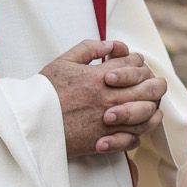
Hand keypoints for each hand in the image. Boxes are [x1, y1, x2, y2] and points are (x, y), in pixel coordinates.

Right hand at [44, 39, 169, 157]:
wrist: (31, 124)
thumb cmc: (45, 93)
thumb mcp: (64, 62)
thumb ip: (89, 48)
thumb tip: (112, 44)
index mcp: (101, 77)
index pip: (136, 64)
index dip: (137, 62)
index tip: (133, 65)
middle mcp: (110, 98)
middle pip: (151, 89)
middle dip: (155, 83)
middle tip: (153, 84)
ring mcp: (111, 122)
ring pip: (148, 115)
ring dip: (152, 108)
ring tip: (149, 106)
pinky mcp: (106, 141)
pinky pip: (134, 139)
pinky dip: (138, 133)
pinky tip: (134, 128)